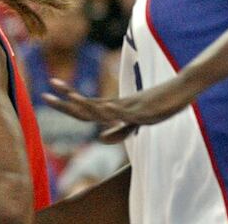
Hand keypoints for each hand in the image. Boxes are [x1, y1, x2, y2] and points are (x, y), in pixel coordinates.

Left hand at [42, 75, 199, 142]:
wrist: (182, 89)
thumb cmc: (159, 104)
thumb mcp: (137, 122)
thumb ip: (119, 131)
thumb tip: (99, 139)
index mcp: (114, 109)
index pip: (84, 107)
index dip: (66, 102)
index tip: (49, 90)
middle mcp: (118, 106)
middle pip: (87, 106)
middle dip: (66, 102)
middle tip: (44, 93)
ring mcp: (130, 108)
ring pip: (103, 108)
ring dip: (86, 104)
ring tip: (68, 97)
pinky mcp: (144, 112)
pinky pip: (127, 113)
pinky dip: (114, 111)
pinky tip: (103, 109)